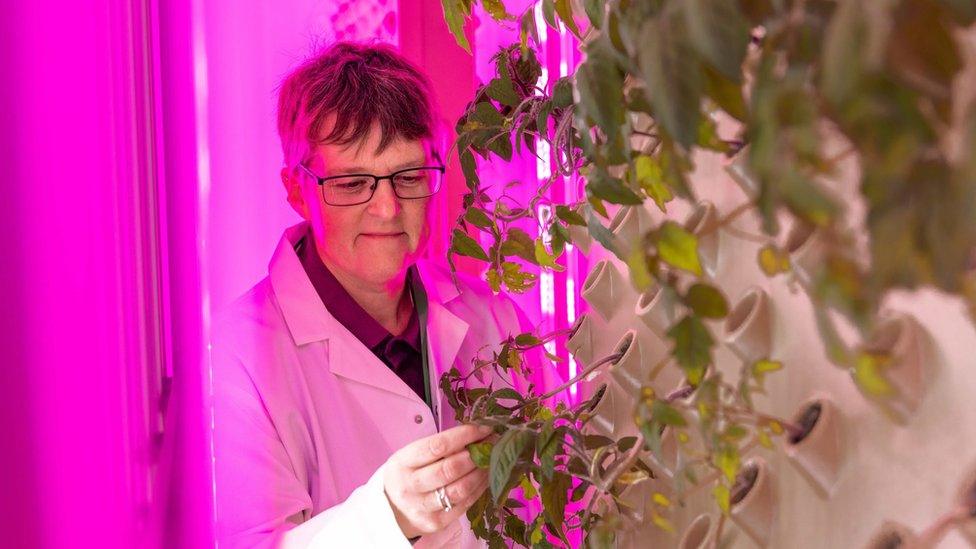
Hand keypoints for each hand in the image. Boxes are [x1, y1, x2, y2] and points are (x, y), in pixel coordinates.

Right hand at [382, 423, 493, 538]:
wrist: (391, 509)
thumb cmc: (408, 473)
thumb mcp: (413, 455)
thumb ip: (440, 447)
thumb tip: (477, 435)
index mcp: (403, 462)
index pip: (437, 446)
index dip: (464, 436)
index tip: (483, 429)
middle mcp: (410, 486)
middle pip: (449, 469)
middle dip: (476, 455)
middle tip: (492, 445)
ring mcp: (422, 507)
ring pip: (460, 490)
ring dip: (481, 473)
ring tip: (491, 462)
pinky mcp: (435, 522)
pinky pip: (464, 505)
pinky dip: (479, 489)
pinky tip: (485, 478)